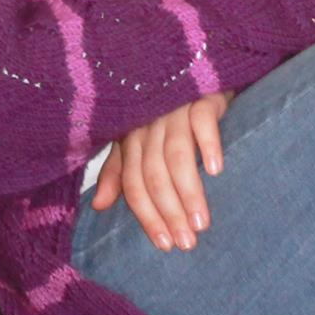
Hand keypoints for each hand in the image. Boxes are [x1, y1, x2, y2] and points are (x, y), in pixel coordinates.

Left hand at [91, 92, 232, 250]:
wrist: (197, 70)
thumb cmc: (169, 113)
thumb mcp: (139, 140)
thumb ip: (120, 171)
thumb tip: (98, 205)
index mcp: (132, 138)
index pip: (134, 183)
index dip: (147, 215)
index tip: (164, 245)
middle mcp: (150, 124)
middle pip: (154, 174)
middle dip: (169, 211)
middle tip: (187, 242)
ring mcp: (175, 109)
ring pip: (177, 155)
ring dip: (189, 191)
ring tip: (202, 222)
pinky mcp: (202, 96)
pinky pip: (202, 120)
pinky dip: (208, 144)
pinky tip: (216, 170)